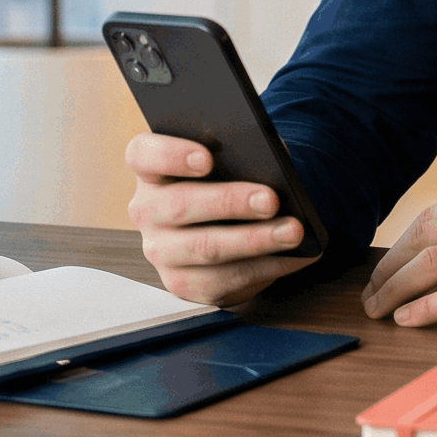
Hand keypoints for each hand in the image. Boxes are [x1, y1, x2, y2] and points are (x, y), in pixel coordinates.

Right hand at [126, 133, 314, 305]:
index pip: (144, 154)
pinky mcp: (181, 283)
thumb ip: (241, 153)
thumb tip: (273, 162)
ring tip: (292, 232)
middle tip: (270, 200)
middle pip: (179, 204)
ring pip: (204, 248)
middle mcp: (147, 210)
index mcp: (152, 169)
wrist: (225, 228)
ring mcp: (160, 250)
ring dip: (254, 240)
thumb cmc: (229, 181)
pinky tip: (293, 256)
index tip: (207, 159)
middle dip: (230, 202)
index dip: (171, 155)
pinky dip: (264, 267)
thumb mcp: (230, 160)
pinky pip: (222, 280)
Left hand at [362, 176, 436, 326]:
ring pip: (430, 267)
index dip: (402, 246)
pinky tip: (407, 318)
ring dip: (396, 291)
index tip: (387, 266)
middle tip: (372, 292)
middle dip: (389, 269)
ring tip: (379, 309)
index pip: (432, 217)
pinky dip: (424, 308)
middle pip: (423, 240)